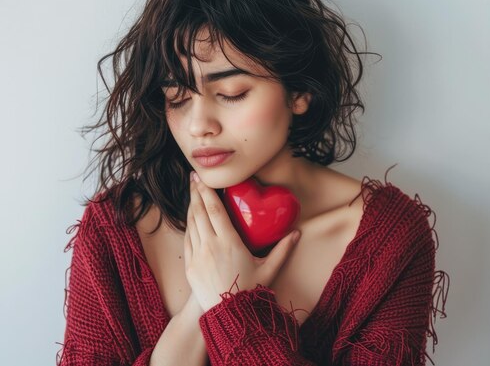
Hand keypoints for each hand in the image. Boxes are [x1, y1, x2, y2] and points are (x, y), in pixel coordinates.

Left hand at [184, 171, 300, 311]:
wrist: (228, 316)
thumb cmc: (251, 292)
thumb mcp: (269, 270)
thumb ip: (283, 249)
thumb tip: (297, 233)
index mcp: (229, 243)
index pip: (215, 210)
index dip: (208, 192)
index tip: (204, 179)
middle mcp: (210, 246)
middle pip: (200, 212)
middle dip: (196, 192)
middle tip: (195, 177)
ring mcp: (198, 255)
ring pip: (191, 224)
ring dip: (191, 206)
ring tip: (192, 192)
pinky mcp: (190, 265)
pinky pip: (188, 239)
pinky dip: (188, 225)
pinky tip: (191, 217)